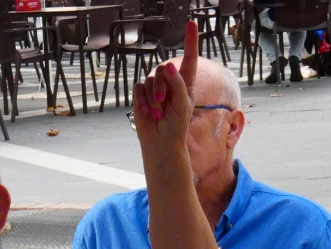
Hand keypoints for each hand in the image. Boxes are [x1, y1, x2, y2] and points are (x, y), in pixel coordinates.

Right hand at [131, 21, 198, 148]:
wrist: (161, 142)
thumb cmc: (176, 126)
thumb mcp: (182, 105)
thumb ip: (178, 84)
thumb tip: (169, 65)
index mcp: (185, 83)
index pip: (189, 58)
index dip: (190, 41)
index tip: (191, 23)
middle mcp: (170, 82)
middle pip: (163, 69)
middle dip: (162, 87)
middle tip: (163, 104)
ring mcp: (155, 88)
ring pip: (150, 79)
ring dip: (153, 98)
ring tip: (158, 113)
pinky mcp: (142, 95)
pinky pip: (139, 88)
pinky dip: (142, 100)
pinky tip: (147, 112)